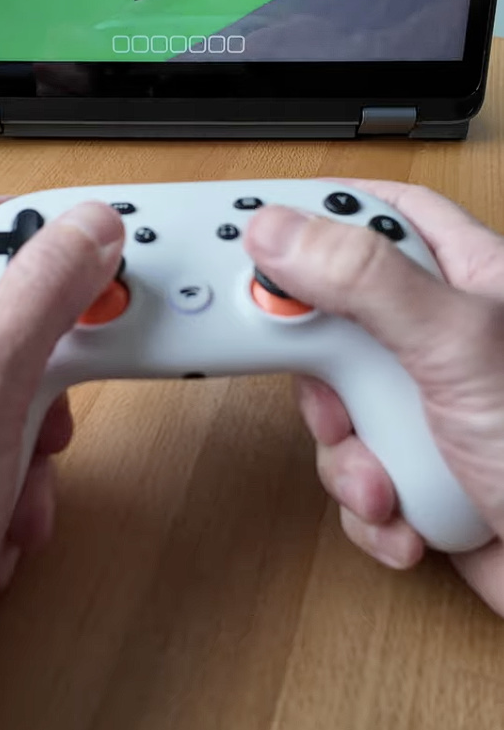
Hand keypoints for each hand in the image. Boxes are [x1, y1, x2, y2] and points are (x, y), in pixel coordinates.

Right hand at [245, 180, 503, 615]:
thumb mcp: (455, 347)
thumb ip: (366, 280)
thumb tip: (281, 232)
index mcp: (469, 280)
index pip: (381, 215)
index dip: (319, 219)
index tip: (260, 241)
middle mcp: (444, 338)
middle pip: (338, 316)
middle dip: (317, 367)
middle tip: (320, 381)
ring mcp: (429, 406)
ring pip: (337, 404)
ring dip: (346, 454)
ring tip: (383, 477)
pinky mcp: (416, 470)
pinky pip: (353, 471)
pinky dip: (366, 502)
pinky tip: (403, 514)